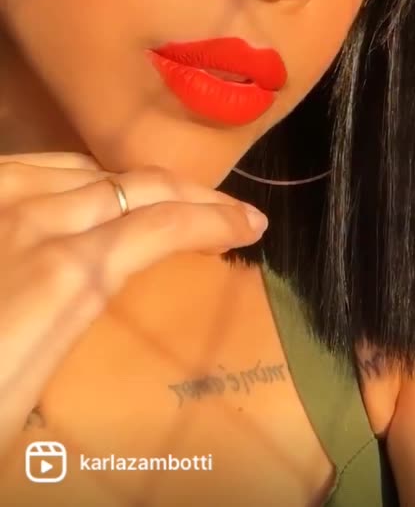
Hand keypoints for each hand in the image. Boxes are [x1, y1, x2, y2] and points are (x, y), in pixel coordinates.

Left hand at [0, 152, 267, 454]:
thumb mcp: (30, 387)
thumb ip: (82, 313)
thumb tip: (117, 279)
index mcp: (66, 276)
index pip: (161, 225)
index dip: (214, 218)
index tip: (250, 224)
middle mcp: (36, 219)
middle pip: (133, 186)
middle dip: (188, 193)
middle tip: (223, 208)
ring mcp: (0, 199)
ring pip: (88, 170)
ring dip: (136, 183)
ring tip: (164, 197)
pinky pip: (40, 166)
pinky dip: (81, 175)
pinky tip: (86, 187)